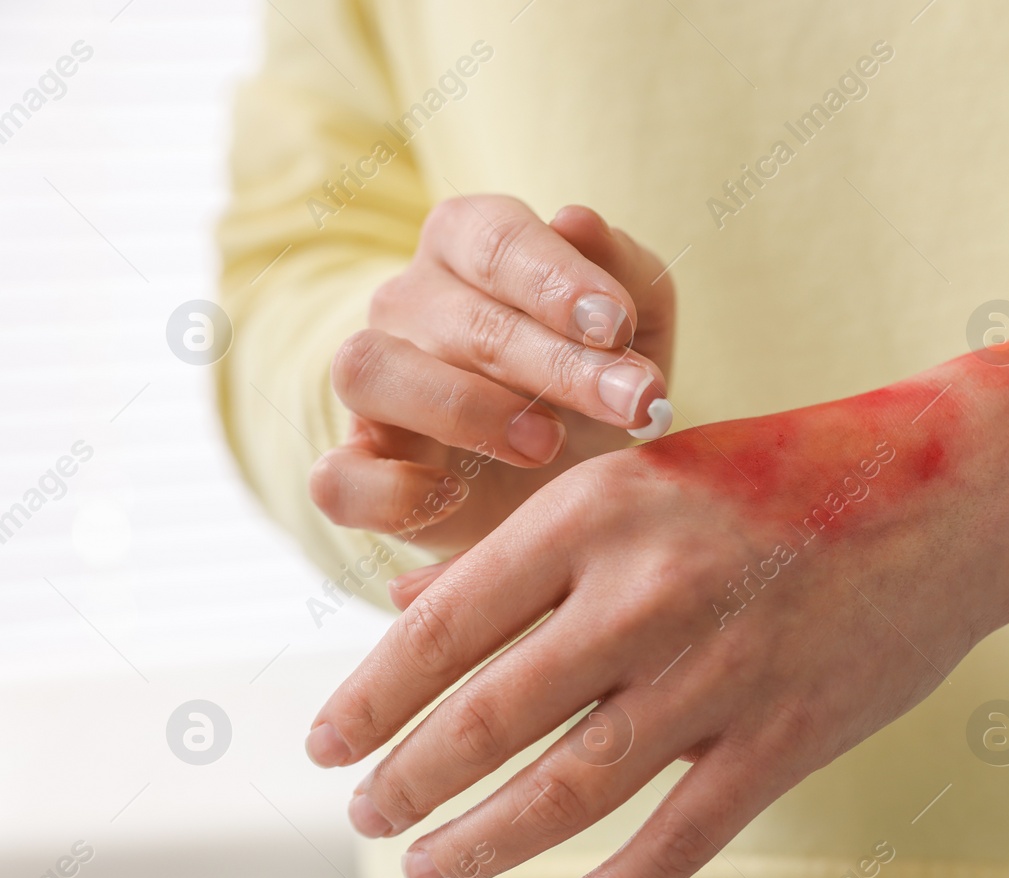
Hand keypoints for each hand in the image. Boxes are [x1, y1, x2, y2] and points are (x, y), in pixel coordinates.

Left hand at [304, 299, 1008, 877]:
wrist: (962, 489)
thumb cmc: (795, 471)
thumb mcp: (654, 475)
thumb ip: (537, 545)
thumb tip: (412, 609)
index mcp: (603, 507)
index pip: (446, 622)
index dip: (371, 695)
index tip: (325, 743)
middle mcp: (649, 590)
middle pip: (489, 716)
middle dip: (408, 780)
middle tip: (365, 817)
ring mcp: (723, 670)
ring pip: (567, 788)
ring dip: (480, 841)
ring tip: (426, 869)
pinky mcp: (789, 736)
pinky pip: (677, 840)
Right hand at [309, 197, 675, 558]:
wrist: (571, 487)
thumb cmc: (599, 388)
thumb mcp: (643, 332)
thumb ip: (629, 275)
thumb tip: (576, 219)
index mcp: (470, 247)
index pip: (494, 237)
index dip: (556, 279)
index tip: (618, 326)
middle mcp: (407, 303)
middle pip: (462, 318)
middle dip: (557, 363)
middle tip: (632, 402)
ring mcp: (371, 386)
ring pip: (371, 370)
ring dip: (467, 410)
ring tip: (547, 443)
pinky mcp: (358, 468)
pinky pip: (337, 476)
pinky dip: (391, 490)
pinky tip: (456, 496)